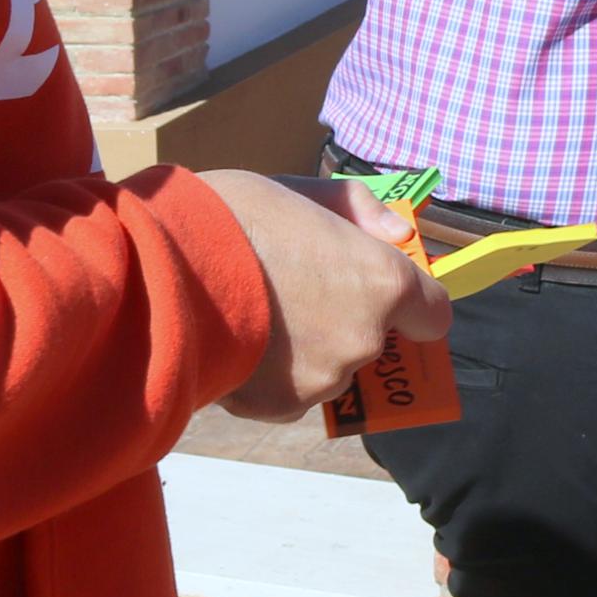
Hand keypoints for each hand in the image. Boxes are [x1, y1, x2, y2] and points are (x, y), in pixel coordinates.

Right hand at [195, 170, 451, 420]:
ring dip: (309, 351)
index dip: (412, 305)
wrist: (162, 270)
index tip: (381, 292)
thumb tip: (399, 234)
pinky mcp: (282, 407)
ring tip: (262, 314)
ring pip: (331, 370)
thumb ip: (362, 211)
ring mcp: (324, 379)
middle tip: (300, 291)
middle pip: (375, 341)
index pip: (434, 315)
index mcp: (383, 283)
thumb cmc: (234, 217)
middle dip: (348, 321)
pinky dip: (274, 378)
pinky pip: (292, 397)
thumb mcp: (304, 189)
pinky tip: (243, 342)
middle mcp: (364, 338)